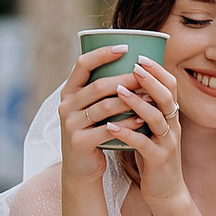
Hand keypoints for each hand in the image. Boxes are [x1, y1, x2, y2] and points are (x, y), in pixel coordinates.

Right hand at [57, 47, 155, 176]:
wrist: (81, 167)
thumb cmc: (92, 131)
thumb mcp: (91, 107)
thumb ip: (101, 88)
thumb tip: (131, 62)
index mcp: (69, 92)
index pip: (82, 64)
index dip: (102, 53)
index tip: (124, 47)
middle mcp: (66, 106)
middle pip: (98, 86)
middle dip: (124, 79)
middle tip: (144, 75)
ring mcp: (70, 124)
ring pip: (104, 107)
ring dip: (130, 101)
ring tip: (150, 97)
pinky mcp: (79, 142)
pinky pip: (107, 129)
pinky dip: (126, 124)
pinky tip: (141, 120)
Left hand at [94, 60, 186, 207]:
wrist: (166, 192)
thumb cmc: (153, 157)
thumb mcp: (151, 129)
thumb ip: (143, 110)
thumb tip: (123, 85)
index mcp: (170, 116)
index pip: (170, 86)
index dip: (158, 71)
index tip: (141, 56)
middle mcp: (173, 126)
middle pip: (167, 97)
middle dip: (150, 80)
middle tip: (134, 66)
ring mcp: (168, 143)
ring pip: (156, 117)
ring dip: (137, 102)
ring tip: (118, 91)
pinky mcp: (159, 160)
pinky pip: (143, 143)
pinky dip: (127, 133)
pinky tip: (111, 127)